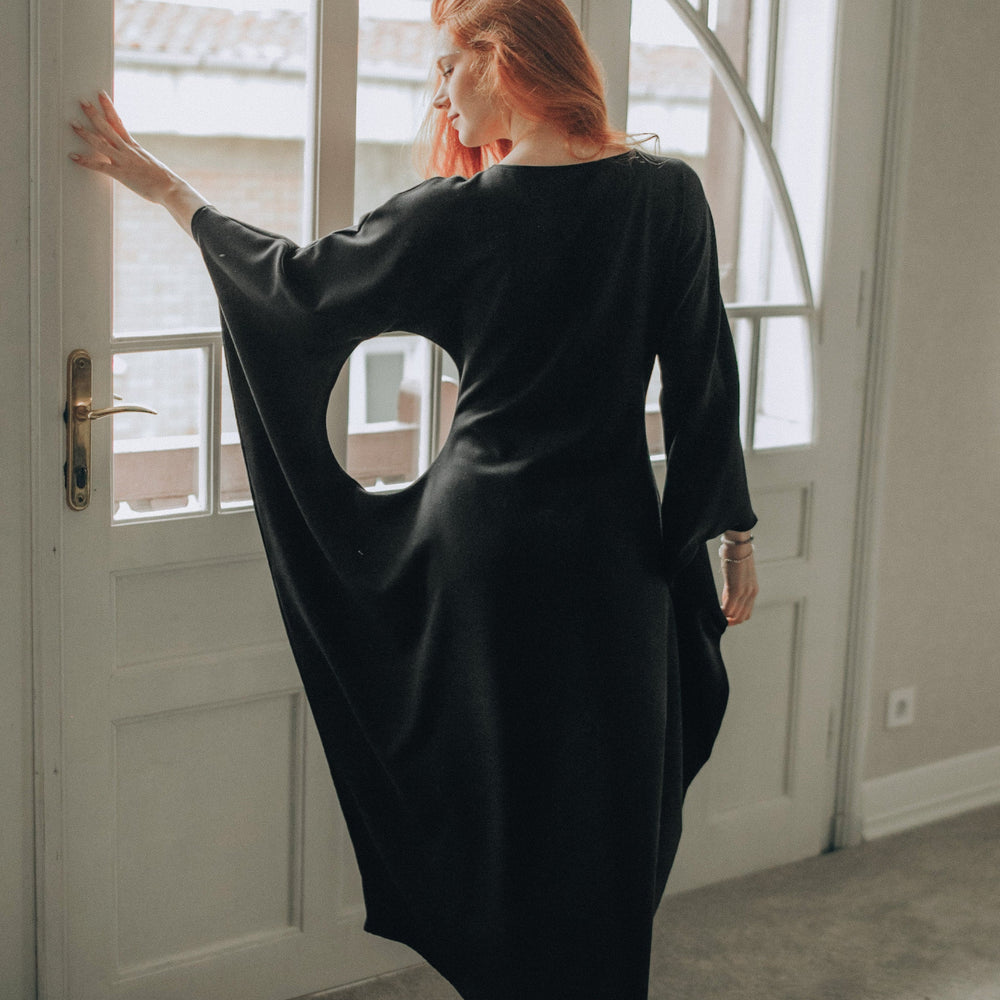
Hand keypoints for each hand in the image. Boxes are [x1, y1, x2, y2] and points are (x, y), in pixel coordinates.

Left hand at [69, 92, 207, 233]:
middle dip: (93, 113)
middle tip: (82, 101)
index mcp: (134, 146)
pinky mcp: (121, 174)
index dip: (108, 107)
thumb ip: (138, 160)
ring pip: (101, 143)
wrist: (171, 188)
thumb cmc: (164, 180)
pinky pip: (100, 166)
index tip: (101, 95)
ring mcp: (124, 161)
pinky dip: (85, 161)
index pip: (118, 122)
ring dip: (85, 133)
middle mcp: (127, 150)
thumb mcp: (150, 165)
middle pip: (107, 127)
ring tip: (72, 123)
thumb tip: (134, 161)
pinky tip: (73, 157)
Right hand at [720, 550, 757, 625]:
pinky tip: (717, 610)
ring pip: (736, 614)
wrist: (738, 545)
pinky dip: (723, 612)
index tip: (725, 617)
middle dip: (731, 621)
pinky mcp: (736, 589)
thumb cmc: (735, 556)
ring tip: (717, 615)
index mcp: (753, 590)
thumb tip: (726, 601)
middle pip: (742, 617)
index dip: (736, 618)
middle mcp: (751, 593)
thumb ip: (733, 589)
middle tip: (720, 620)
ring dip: (726, 617)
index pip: (746, 612)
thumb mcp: (736, 576)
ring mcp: (744, 592)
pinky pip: (729, 607)